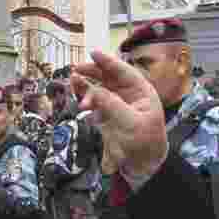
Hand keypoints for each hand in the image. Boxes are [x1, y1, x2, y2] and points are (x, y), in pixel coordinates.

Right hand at [70, 52, 167, 181]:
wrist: (143, 166)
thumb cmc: (145, 143)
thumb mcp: (131, 123)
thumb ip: (112, 106)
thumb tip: (94, 92)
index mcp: (141, 91)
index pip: (124, 71)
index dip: (108, 61)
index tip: (93, 53)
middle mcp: (128, 95)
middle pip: (108, 77)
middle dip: (92, 72)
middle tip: (77, 70)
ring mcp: (116, 105)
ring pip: (98, 89)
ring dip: (86, 87)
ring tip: (73, 83)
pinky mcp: (106, 117)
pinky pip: (94, 104)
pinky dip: (85, 101)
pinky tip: (79, 102)